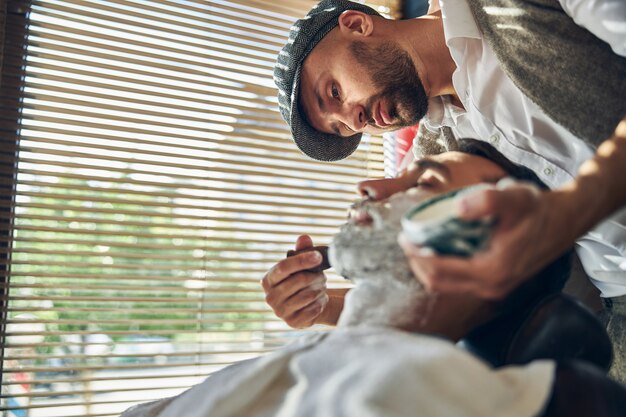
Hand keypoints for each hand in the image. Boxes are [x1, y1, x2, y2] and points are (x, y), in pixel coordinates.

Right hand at [261, 235, 328, 327]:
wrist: (307, 305)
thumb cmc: (302, 280)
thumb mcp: (301, 265)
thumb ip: (301, 250)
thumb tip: (304, 237)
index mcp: (268, 279)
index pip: (283, 266)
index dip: (302, 260)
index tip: (318, 256)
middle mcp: (270, 297)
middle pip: (299, 280)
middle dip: (315, 276)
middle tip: (321, 275)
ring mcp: (280, 312)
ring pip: (308, 295)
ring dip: (320, 288)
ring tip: (320, 286)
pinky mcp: (293, 322)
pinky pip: (313, 308)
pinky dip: (320, 302)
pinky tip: (319, 300)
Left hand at [398, 180, 576, 299]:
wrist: (565, 219)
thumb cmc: (538, 208)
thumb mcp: (513, 197)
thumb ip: (487, 201)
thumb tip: (457, 208)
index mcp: (491, 271)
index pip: (440, 272)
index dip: (417, 255)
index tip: (404, 237)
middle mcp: (491, 286)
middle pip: (439, 283)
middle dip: (418, 263)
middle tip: (407, 241)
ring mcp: (494, 288)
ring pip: (448, 286)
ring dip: (429, 268)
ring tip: (418, 244)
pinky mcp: (497, 283)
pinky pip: (460, 282)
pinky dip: (444, 269)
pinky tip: (440, 249)